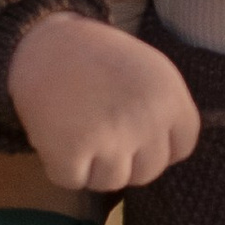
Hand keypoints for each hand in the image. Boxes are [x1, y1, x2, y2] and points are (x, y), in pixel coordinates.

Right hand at [7, 9, 201, 194]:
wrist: (43, 42)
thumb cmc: (97, 57)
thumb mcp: (149, 70)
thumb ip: (164, 111)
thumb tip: (166, 155)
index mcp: (170, 98)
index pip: (181, 147)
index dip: (157, 145)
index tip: (136, 133)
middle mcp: (146, 121)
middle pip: (148, 172)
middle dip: (126, 160)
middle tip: (101, 132)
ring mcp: (110, 139)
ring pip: (112, 182)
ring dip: (93, 166)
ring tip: (79, 131)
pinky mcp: (72, 152)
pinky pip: (73, 181)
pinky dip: (61, 166)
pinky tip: (57, 136)